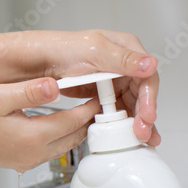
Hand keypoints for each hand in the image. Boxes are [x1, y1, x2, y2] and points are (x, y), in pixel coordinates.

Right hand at [0, 78, 99, 172]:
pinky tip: (58, 125)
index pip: (75, 120)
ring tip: (82, 111)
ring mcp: (30, 160)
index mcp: (35, 135)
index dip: (90, 106)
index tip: (99, 94)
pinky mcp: (23, 162)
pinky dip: (61, 137)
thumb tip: (55, 85)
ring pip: (66, 145)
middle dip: (89, 119)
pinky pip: (52, 151)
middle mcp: (37, 152)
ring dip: (76, 129)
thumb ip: (30, 91)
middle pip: (76, 136)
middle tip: (97, 102)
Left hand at [28, 30, 159, 145]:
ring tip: (142, 139)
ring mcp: (113, 79)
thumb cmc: (61, 48)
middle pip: (142, 93)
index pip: (147, 77)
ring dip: (137, 122)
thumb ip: (122, 59)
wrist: (38, 59)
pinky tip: (127, 134)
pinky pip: (117, 109)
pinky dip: (123, 122)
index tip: (147, 116)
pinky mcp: (102, 93)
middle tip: (143, 133)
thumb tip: (149, 64)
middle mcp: (123, 64)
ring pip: (132, 103)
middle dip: (145, 115)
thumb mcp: (93, 51)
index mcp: (127, 49)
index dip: (149, 98)